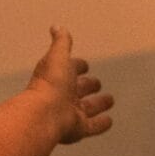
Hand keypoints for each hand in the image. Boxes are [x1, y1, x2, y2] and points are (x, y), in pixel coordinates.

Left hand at [30, 26, 113, 144]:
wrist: (44, 114)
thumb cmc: (50, 83)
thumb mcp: (57, 56)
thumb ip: (61, 42)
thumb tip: (57, 27)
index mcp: (58, 77)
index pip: (70, 69)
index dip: (77, 66)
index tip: (84, 65)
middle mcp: (64, 95)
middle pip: (79, 89)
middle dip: (88, 85)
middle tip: (97, 83)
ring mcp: (71, 113)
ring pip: (87, 108)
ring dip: (98, 104)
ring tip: (109, 100)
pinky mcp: (78, 128)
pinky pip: (92, 126)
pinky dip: (101, 124)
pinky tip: (110, 121)